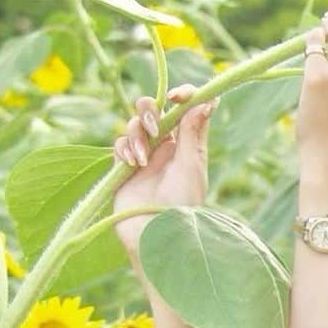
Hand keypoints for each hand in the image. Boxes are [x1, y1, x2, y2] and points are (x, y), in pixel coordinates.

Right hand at [110, 85, 217, 260]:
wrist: (157, 233)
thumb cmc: (182, 203)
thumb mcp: (191, 165)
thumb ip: (193, 132)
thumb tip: (208, 100)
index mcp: (187, 144)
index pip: (185, 108)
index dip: (182, 95)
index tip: (178, 95)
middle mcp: (166, 147)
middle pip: (154, 110)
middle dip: (150, 110)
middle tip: (156, 129)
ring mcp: (144, 156)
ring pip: (133, 124)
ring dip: (137, 134)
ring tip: (143, 159)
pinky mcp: (124, 167)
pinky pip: (119, 144)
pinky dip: (125, 149)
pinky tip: (133, 165)